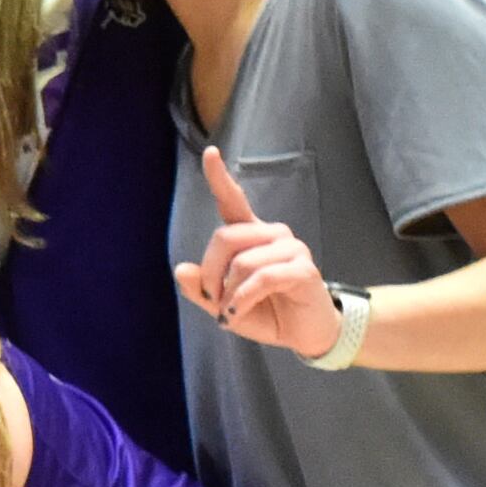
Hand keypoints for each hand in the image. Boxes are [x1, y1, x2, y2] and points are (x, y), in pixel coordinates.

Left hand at [174, 147, 340, 358]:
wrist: (304, 334)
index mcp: (252, 236)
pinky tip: (236, 313)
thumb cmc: (266, 312)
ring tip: (230, 311)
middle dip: (209, 273)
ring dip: (227, 293)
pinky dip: (242, 299)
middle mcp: (273, 234)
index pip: (234, 201)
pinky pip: (261, 278)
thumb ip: (201, 289)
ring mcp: (291, 249)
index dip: (220, 178)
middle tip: (212, 300)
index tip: (210, 152)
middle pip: (225, 237)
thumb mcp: (224, 305)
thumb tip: (181, 269)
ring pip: (241, 261)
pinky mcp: (303, 269)